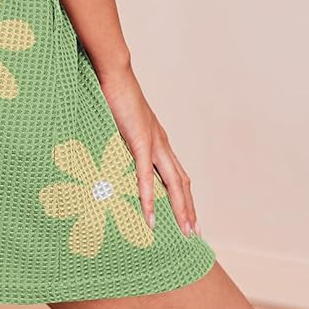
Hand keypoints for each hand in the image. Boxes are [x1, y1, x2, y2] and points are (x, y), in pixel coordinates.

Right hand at [95, 63, 200, 238]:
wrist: (114, 74)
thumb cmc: (114, 95)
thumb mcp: (120, 124)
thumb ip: (122, 141)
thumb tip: (114, 155)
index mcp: (158, 140)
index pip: (178, 174)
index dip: (185, 196)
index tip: (189, 216)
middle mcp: (162, 143)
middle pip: (182, 183)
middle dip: (189, 209)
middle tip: (194, 233)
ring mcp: (154, 143)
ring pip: (173, 183)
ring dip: (180, 209)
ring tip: (184, 231)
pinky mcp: (141, 141)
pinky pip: (146, 176)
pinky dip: (149, 198)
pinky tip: (151, 216)